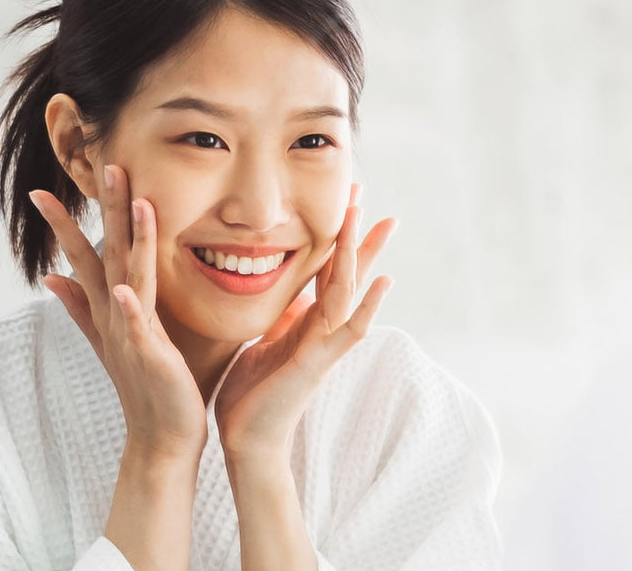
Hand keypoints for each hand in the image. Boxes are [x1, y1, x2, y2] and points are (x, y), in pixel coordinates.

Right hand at [29, 165, 207, 460]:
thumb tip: (51, 277)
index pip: (87, 253)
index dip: (68, 221)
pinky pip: (138, 328)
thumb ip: (80, 307)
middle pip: (108, 251)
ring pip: (128, 276)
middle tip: (105, 163)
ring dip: (129, 240)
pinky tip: (125, 292)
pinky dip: (130, 310)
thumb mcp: (110, 338)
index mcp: (110, 307)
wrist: (161, 436)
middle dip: (107, 208)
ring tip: (134, 203)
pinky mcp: (147, 355)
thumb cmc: (145, 385)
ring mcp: (129, 333)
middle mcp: (115, 313)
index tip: (45, 188)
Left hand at [213, 185, 396, 461]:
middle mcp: (321, 329)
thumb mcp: (263, 343)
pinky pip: (348, 330)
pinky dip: (367, 306)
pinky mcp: (318, 363)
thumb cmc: (252, 397)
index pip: (326, 269)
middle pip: (345, 271)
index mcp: (306, 322)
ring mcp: (324, 346)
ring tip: (372, 219)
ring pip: (348, 291)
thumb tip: (292, 296)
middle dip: (355, 231)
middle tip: (364, 189)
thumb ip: (282, 320)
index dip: (336, 236)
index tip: (344, 200)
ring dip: (359, 254)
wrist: (246, 441)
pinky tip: (384, 282)